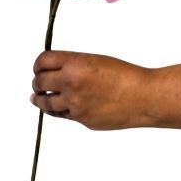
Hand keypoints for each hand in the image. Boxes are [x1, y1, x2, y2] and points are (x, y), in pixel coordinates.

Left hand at [31, 50, 152, 130]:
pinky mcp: (82, 120)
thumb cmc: (124, 75)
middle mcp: (71, 83)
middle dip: (37, 81)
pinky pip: (61, 115)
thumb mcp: (94, 60)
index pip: (42, 61)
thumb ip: (71, 65)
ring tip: (36, 97)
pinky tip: (54, 107)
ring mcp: (75, 104)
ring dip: (39, 98)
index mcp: (75, 63)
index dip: (38, 64)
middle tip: (38, 81)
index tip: (38, 67)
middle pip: (39, 82)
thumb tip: (52, 71)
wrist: (143, 97)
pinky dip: (55, 110)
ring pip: (45, 102)